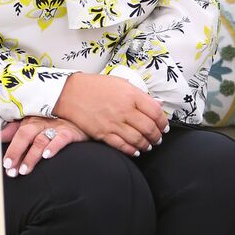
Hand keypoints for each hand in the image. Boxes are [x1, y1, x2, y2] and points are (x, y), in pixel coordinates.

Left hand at [0, 116, 87, 177]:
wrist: (81, 120)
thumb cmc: (54, 124)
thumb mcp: (34, 125)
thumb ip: (15, 130)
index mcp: (31, 120)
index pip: (17, 133)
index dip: (10, 148)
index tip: (4, 164)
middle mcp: (42, 122)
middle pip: (25, 134)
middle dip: (15, 152)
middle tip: (10, 169)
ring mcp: (56, 126)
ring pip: (40, 140)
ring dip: (31, 156)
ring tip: (24, 170)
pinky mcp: (70, 132)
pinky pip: (61, 138)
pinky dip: (53, 146)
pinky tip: (47, 156)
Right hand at [53, 72, 168, 156]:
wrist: (70, 92)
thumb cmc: (96, 86)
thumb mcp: (121, 83)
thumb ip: (140, 95)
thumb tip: (158, 103)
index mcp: (131, 95)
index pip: (155, 112)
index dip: (163, 122)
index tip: (164, 126)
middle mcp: (124, 109)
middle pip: (149, 128)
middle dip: (157, 136)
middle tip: (158, 138)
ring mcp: (113, 123)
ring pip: (137, 139)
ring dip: (146, 145)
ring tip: (149, 145)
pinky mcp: (102, 133)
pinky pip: (122, 146)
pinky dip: (132, 151)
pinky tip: (136, 151)